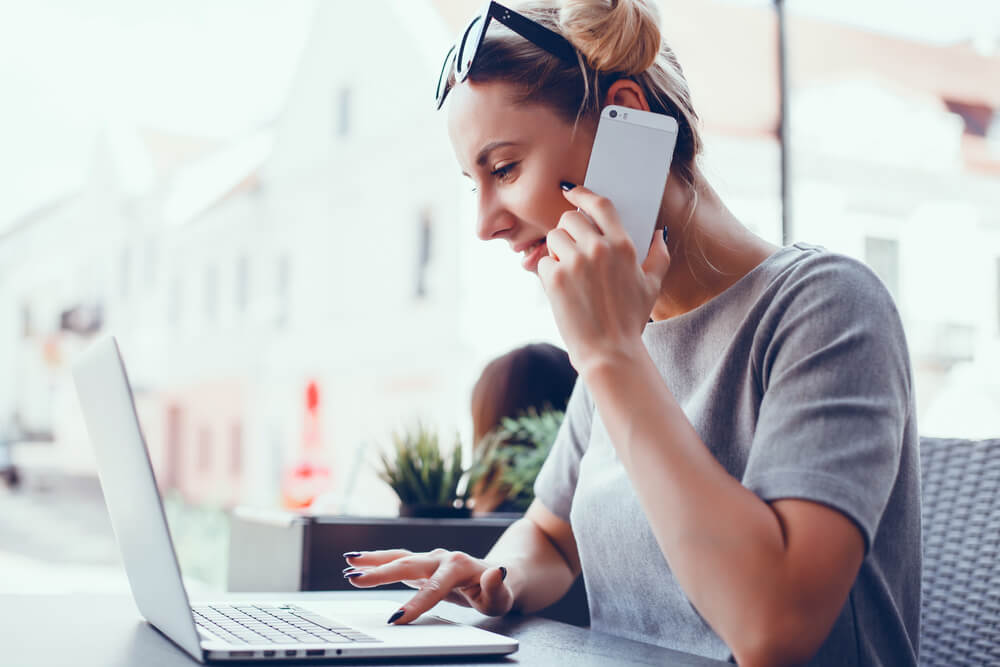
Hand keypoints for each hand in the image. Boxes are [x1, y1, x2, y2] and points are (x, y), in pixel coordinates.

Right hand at [342, 549, 511, 623]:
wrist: (498, 574)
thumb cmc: (500, 590)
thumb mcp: (503, 596)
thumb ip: (497, 587)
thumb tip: (496, 572)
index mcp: (460, 567)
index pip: (434, 588)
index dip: (415, 604)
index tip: (396, 618)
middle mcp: (442, 558)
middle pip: (409, 565)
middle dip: (381, 574)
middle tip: (354, 580)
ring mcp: (431, 559)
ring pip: (399, 557)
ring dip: (373, 561)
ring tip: (349, 565)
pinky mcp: (423, 564)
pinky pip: (397, 559)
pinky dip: (377, 560)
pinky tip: (356, 562)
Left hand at [538, 185, 670, 374]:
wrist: (609, 352)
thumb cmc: (630, 320)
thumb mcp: (652, 287)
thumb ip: (658, 256)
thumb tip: (659, 234)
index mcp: (623, 246)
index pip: (600, 205)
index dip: (582, 194)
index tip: (571, 192)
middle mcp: (599, 249)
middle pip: (570, 218)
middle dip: (568, 231)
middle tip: (571, 252)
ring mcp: (576, 262)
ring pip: (554, 237)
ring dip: (557, 252)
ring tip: (569, 274)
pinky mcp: (555, 278)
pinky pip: (544, 261)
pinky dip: (548, 273)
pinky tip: (562, 290)